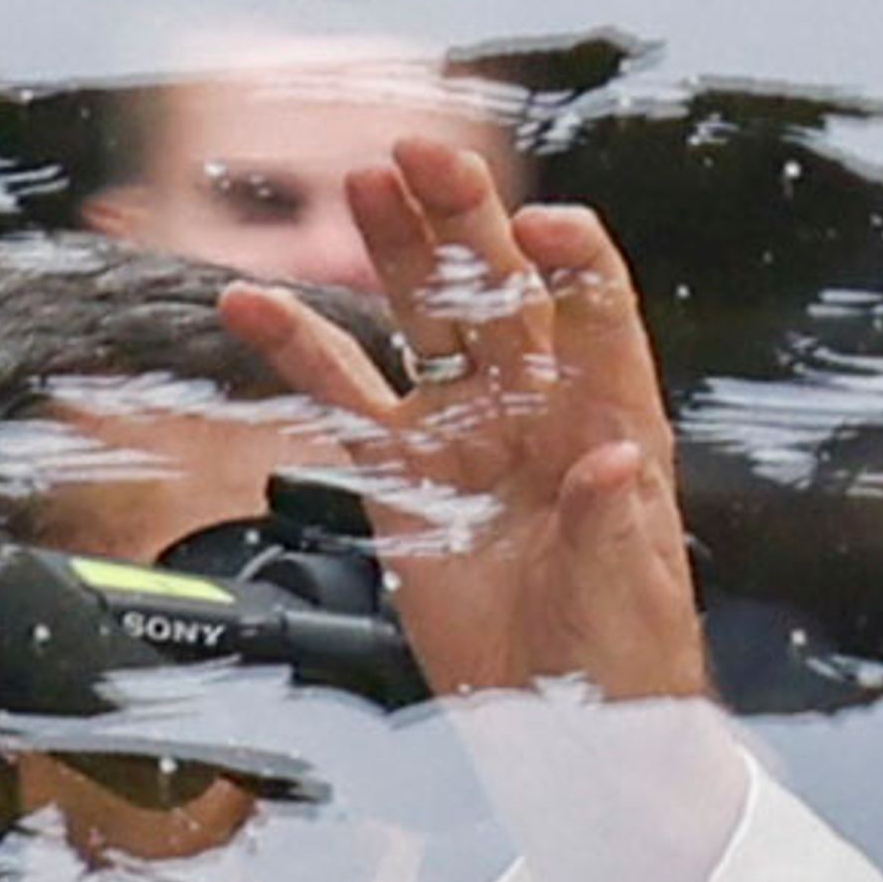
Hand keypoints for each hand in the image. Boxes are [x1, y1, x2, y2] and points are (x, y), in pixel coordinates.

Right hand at [220, 136, 708, 705]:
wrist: (571, 727)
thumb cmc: (626, 654)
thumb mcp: (626, 592)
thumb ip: (611, 523)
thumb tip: (615, 461)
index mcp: (612, 421)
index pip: (597, 316)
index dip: (576, 263)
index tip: (545, 226)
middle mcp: (539, 412)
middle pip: (502, 294)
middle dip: (468, 223)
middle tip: (426, 154)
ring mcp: (466, 437)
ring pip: (425, 325)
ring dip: (397, 255)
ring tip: (366, 185)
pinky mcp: (402, 479)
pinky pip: (346, 401)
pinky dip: (301, 353)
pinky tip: (255, 305)